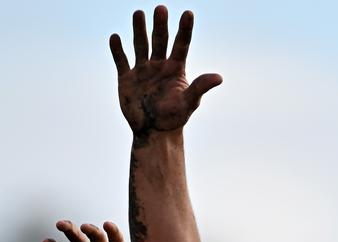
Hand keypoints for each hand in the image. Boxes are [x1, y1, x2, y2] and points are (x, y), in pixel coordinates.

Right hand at [110, 6, 222, 136]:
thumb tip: (219, 78)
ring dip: (139, 30)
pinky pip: (121, 60)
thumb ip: (200, 87)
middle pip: (160, 40)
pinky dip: (117, 49)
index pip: (181, 45)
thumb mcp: (189, 103)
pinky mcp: (127, 78)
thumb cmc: (174, 118)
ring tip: (139, 14)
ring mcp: (142, 70)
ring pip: (140, 45)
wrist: (153, 132)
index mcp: (175, 69)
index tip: (188, 13)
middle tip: (161, 9)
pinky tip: (116, 37)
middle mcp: (159, 65)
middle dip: (160, 25)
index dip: (185, 29)